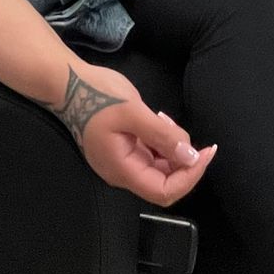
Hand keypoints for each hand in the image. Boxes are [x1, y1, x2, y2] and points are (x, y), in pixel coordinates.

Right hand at [42, 61, 218, 206]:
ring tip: (166, 120)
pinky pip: (151, 154)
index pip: (164, 191)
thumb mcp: (133, 111)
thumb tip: (190, 156)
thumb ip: (163, 135)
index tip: (205, 153)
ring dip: (174, 149)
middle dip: (185, 162)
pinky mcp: (124, 149)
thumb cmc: (96, 96)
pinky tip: (159, 120)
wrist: (67, 83)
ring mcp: (123, 161)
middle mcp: (123, 172)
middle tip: (196, 138)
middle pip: (164, 182)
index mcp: (123, 170)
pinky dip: (163, 141)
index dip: (190, 177)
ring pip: (160, 167)